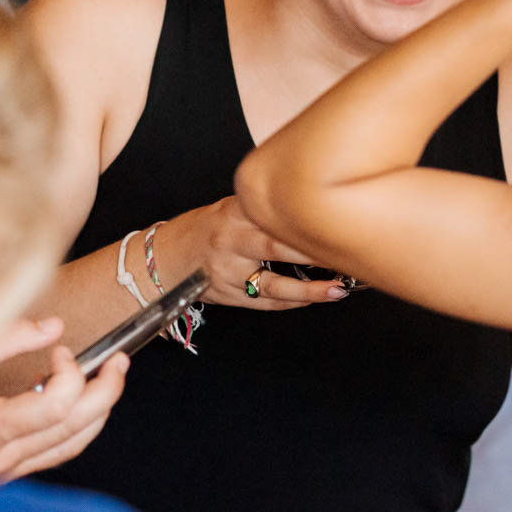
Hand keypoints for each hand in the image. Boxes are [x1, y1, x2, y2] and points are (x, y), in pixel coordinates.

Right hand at [0, 316, 127, 479]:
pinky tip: (81, 405)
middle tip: (120, 361)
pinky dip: (73, 428)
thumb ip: (8, 336)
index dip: (69, 372)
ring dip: (97, 411)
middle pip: (73, 428)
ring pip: (69, 446)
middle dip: (106, 391)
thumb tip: (53, 327)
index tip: (59, 349)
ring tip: (112, 378)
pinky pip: (52, 454)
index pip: (56, 406)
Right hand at [166, 195, 348, 309]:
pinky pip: (265, 303)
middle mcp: (229, 242)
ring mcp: (228, 273)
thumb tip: (312, 209)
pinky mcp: (228, 296)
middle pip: (276, 248)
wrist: (167, 257)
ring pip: (273, 285)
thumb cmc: (206, 228)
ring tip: (337, 289)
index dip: (304, 222)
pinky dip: (292, 302)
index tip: (334, 223)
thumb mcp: (230, 208)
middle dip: (313, 254)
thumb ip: (264, 210)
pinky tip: (313, 298)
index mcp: (233, 213)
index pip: (273, 216)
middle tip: (344, 255)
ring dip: (309, 290)